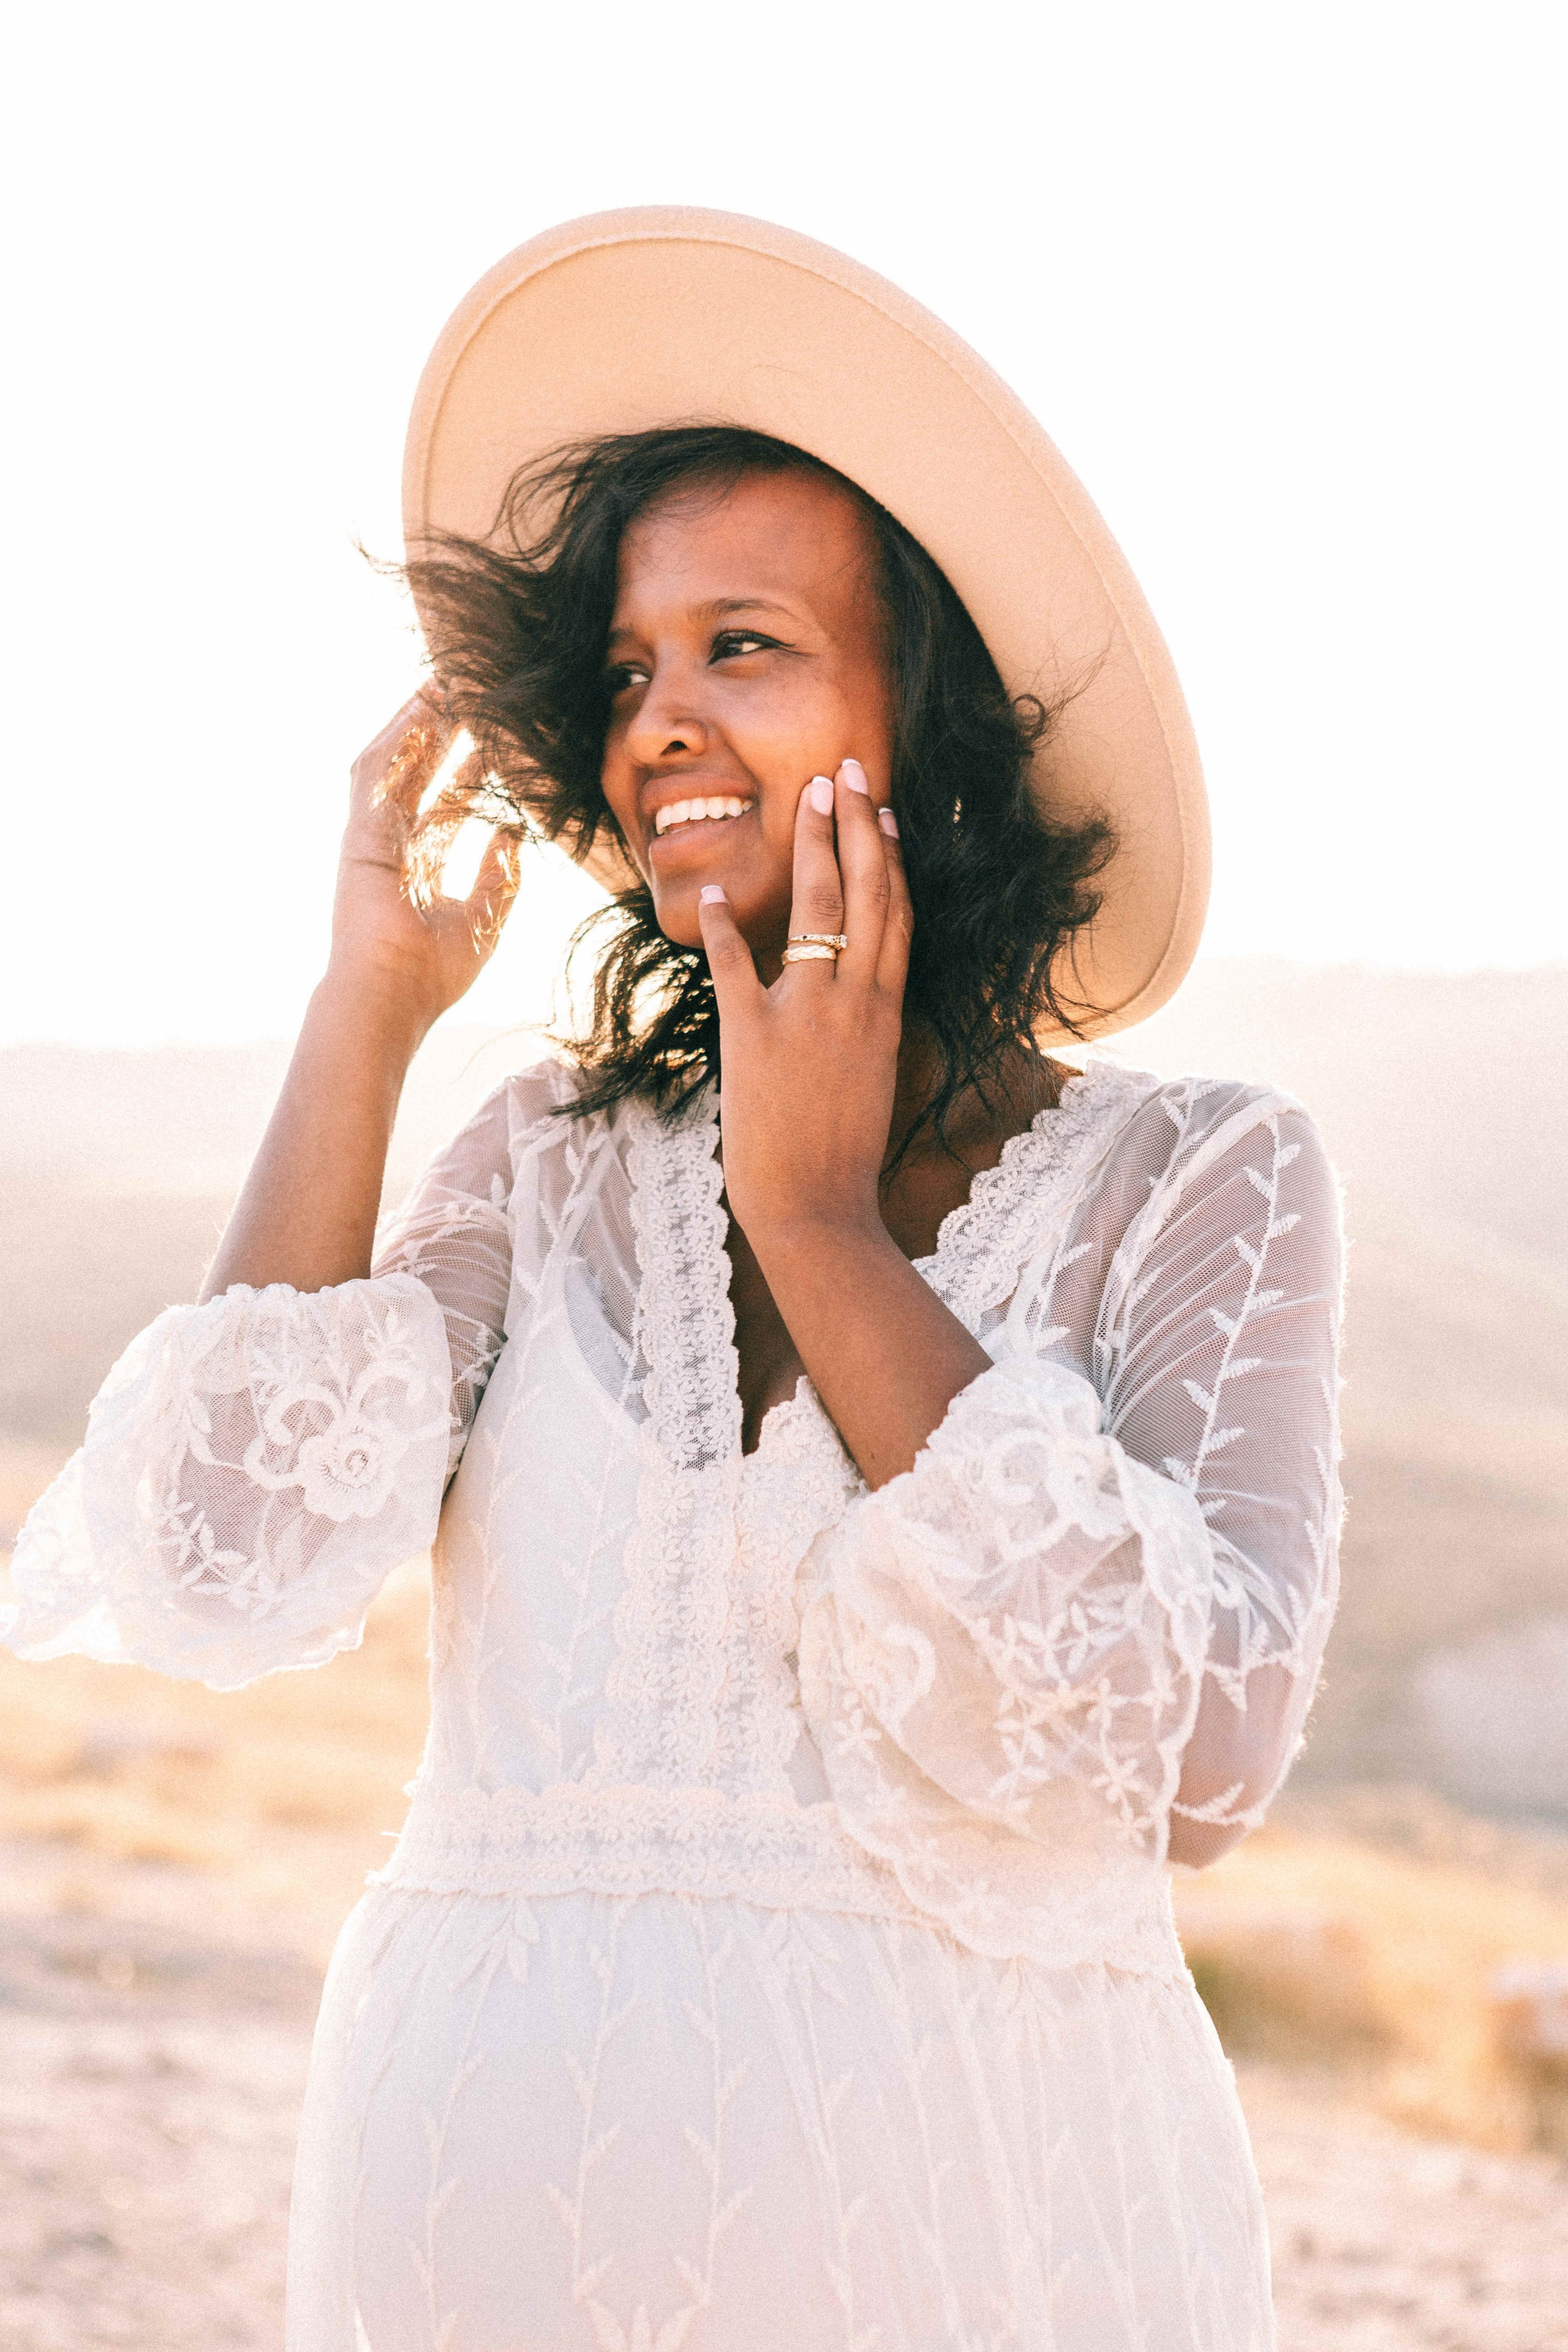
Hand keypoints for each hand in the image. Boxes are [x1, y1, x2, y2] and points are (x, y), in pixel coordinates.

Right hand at [327, 688, 520, 1028]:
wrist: (392, 994)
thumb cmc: (433, 972)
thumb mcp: (485, 917)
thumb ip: (499, 875)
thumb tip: (513, 831)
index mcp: (419, 869)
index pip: (446, 804)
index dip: (468, 769)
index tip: (494, 738)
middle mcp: (393, 848)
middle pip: (419, 777)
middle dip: (442, 736)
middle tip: (468, 695)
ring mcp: (371, 838)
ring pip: (394, 766)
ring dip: (415, 727)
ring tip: (440, 687)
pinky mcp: (358, 834)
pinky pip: (375, 776)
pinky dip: (395, 743)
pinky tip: (417, 713)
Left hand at [698, 759, 911, 1244]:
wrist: (817, 1207)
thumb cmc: (844, 1153)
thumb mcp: (871, 1075)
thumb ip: (864, 1025)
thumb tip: (855, 991)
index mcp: (885, 1010)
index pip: (894, 914)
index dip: (889, 856)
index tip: (883, 810)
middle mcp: (854, 999)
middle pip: (864, 892)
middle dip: (856, 823)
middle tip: (848, 770)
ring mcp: (806, 1012)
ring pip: (818, 909)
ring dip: (812, 845)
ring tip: (809, 796)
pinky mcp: (753, 1034)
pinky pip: (735, 965)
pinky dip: (721, 926)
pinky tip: (710, 891)